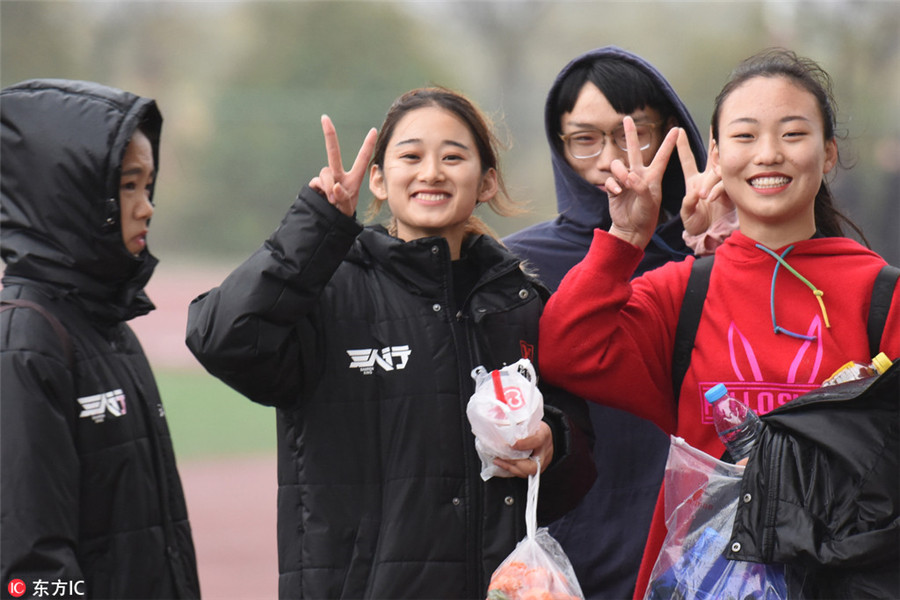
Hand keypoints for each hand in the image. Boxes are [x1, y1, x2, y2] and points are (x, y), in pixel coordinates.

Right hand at [309, 115, 377, 216]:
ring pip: (325, 173)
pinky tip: (325, 198)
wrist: (331, 221)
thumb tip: (335, 187)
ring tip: (333, 199)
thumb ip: (343, 197)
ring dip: (329, 185)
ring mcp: (328, 179)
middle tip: (325, 118)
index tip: (374, 130)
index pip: (362, 159)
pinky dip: (322, 189)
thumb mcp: (347, 207)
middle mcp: (340, 175)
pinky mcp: (316, 184)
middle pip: (333, 153)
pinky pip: (317, 182)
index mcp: (354, 178)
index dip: (368, 144)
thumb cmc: (344, 212)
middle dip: (329, 135)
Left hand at [492, 421, 553, 477]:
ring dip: (510, 467)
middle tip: (500, 457)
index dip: (524, 444)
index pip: (536, 441)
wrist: (546, 438)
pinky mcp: (536, 470)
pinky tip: (501, 464)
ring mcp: (541, 464)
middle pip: (532, 466)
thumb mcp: (530, 421)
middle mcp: (544, 453)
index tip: (512, 444)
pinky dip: (511, 469)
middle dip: (514, 462)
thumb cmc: (536, 428)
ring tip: (497, 460)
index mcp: (544, 435)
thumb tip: (501, 423)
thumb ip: (519, 424)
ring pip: (527, 472)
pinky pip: (523, 473)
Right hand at [606, 116, 679, 248]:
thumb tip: (629, 176)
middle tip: (627, 119)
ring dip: (619, 171)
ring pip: (618, 165)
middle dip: (630, 134)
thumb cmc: (645, 217)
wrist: (630, 230)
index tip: (676, 129)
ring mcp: (625, 181)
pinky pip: (609, 180)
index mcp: (653, 177)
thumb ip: (640, 188)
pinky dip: (612, 185)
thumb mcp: (649, 203)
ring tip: (624, 182)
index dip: (669, 143)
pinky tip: (617, 193)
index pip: (662, 156)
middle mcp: (639, 175)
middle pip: (635, 151)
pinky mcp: (614, 188)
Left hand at [679, 133, 733, 235]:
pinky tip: (710, 197)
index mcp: (693, 180)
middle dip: (714, 143)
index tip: (679, 130)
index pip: (688, 159)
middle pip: (711, 156)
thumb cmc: (696, 224)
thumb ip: (687, 203)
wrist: (709, 235)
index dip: (683, 145)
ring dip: (709, 181)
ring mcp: (720, 183)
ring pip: (717, 171)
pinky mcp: (730, 191)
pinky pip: (724, 184)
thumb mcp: (686, 213)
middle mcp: (707, 179)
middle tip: (714, 133)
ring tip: (702, 196)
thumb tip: (695, 193)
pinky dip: (716, 190)